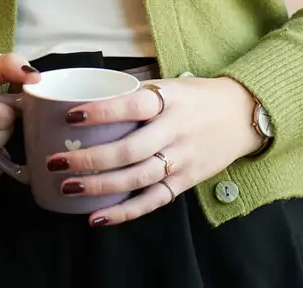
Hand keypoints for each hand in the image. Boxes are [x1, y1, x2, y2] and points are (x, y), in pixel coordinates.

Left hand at [41, 76, 264, 225]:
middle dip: (90, 158)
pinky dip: (125, 211)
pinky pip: (154, 200)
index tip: (71, 116)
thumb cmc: (199, 97)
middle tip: (56, 160)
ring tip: (68, 186)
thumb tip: (88, 92)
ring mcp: (183, 158)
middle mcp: (177, 130)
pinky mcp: (187, 180)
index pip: (134, 106)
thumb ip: (136, 93)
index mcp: (171, 100)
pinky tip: (98, 216)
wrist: (245, 114)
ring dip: (100, 186)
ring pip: (138, 178)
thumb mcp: (172, 85)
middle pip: (131, 149)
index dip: (102, 112)